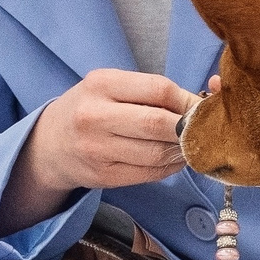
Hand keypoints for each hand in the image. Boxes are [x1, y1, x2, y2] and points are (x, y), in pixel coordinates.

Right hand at [0, 70, 192, 234]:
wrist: (51, 144)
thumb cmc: (92, 109)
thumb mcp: (112, 86)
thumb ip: (153, 90)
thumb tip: (209, 97)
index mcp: (101, 84)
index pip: (159, 89)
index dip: (187, 100)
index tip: (200, 106)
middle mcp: (94, 116)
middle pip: (158, 124)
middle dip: (188, 128)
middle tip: (201, 129)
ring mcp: (97, 149)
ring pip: (157, 152)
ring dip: (182, 150)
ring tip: (188, 144)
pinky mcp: (103, 176)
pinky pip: (150, 173)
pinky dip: (170, 166)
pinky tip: (173, 158)